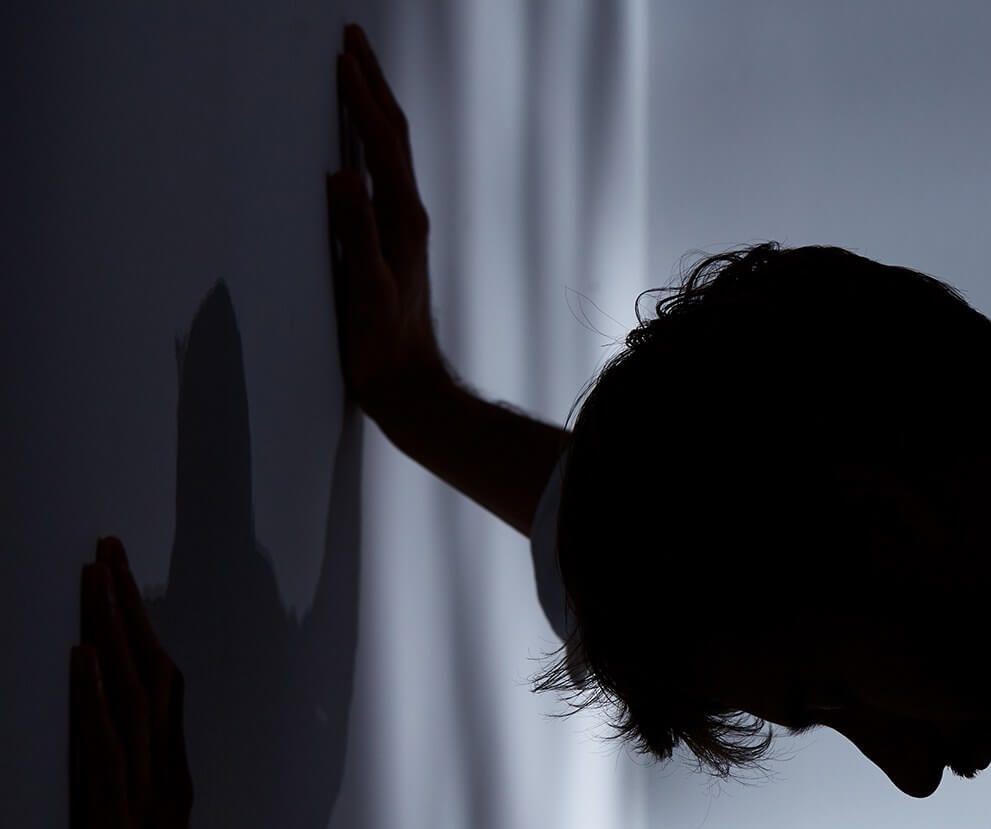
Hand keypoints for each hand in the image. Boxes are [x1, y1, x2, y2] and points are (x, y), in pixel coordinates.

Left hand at [68, 536, 213, 828]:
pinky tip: (81, 658)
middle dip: (123, 609)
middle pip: (145, 679)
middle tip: (104, 545)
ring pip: (126, 700)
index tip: (117, 583)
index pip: (152, 697)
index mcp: (165, 793)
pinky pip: (103, 755)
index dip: (134, 636)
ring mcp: (140, 806)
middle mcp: (160, 786)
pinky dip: (92, 703)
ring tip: (93, 572)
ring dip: (107, 632)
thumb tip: (159, 807)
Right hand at [327, 22, 449, 421]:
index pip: (383, 143)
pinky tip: (353, 140)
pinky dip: (367, 142)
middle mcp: (406, 216)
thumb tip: (341, 174)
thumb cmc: (383, 345)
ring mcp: (400, 228)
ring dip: (371, 108)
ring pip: (388, 152)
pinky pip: (380, 175)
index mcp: (402, 220)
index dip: (363, 97)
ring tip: (352, 72)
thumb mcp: (365, 288)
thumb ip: (355, 233)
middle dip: (372, 85)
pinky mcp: (389, 242)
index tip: (342, 56)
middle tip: (351, 40)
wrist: (407, 384)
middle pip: (392, 136)